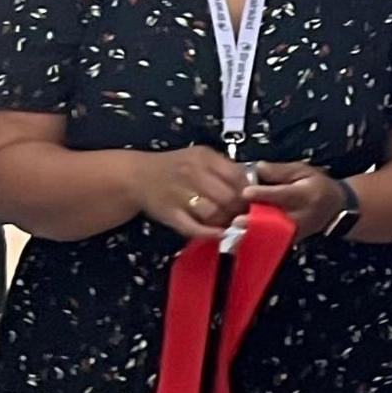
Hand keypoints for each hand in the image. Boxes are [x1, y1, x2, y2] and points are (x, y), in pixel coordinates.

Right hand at [136, 146, 252, 238]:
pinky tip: (218, 234)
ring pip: (213, 213)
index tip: (253, 200)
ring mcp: (179, 194)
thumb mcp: (201, 158)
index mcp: (204, 158)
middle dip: (239, 210)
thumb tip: (253, 187)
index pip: (237, 176)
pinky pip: (192, 227)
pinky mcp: (168, 213)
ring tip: (228, 223)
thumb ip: (226, 169)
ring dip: (225, 222)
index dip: (249, 192)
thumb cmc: (176, 167)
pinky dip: (208, 233)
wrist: (137, 175)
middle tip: (242, 216)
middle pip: (228, 197)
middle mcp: (191, 173)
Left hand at [244, 161, 347, 237]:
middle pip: (275, 219)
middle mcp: (300, 216)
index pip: (283, 195)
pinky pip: (270, 242)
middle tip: (237, 219)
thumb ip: (280, 170)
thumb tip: (258, 168)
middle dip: (255, 219)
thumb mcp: (304, 171)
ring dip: (252, 232)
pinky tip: (239, 237)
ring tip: (235, 231)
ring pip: (271, 234)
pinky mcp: (289, 241)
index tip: (246, 192)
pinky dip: (254, 239)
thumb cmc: (317, 186)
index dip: (264, 194)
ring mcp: (294, 231)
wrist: (334, 209)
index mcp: (305, 195)